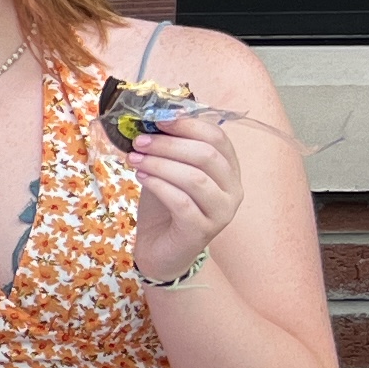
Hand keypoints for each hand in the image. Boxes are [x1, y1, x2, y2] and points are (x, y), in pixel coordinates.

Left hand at [126, 115, 243, 287]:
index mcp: (229, 169)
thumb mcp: (167, 170)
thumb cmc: (166, 206)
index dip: (187, 125)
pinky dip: (159, 185)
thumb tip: (151, 119)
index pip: (218, 137)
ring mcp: (221, 212)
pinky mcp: (202, 231)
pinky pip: (182, 202)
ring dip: (161, 164)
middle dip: (170, 144)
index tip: (157, 119)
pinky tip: (142, 177)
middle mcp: (233, 189)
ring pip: (195, 179)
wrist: (160, 249)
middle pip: (207, 156)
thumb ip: (168, 148)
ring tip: (135, 159)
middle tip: (140, 140)